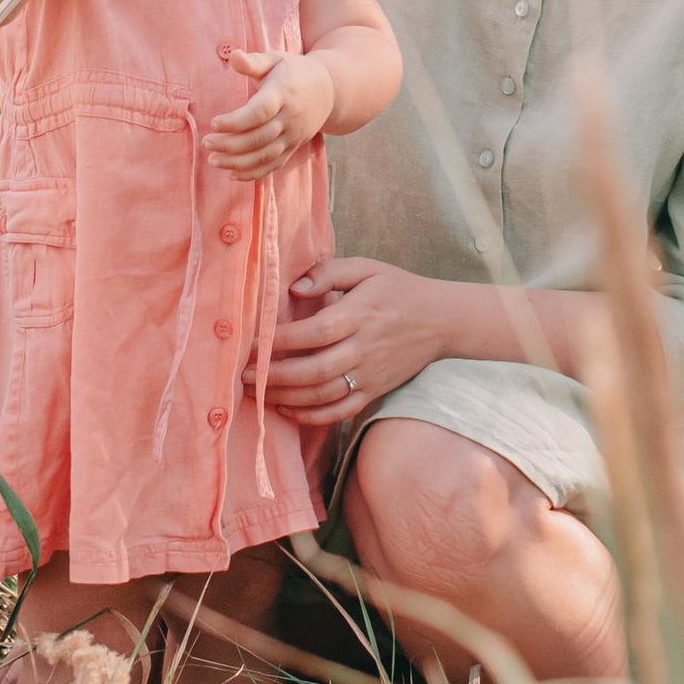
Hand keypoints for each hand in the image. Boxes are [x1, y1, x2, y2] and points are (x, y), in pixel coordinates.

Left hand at [206, 47, 333, 178]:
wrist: (329, 90)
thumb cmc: (293, 71)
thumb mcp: (275, 59)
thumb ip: (253, 61)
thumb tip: (233, 55)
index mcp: (283, 93)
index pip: (260, 112)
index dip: (236, 121)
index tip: (214, 123)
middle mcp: (290, 117)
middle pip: (259, 137)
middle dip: (230, 144)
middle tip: (206, 143)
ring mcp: (294, 135)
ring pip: (265, 155)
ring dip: (238, 162)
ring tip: (213, 160)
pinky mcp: (294, 147)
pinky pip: (274, 165)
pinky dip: (253, 173)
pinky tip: (232, 173)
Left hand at [269, 258, 450, 417]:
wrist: (440, 320)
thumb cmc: (397, 288)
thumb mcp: (367, 268)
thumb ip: (328, 272)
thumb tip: (292, 288)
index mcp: (358, 315)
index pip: (313, 333)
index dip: (279, 341)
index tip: (252, 342)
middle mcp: (363, 349)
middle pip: (313, 371)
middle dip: (273, 376)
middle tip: (242, 375)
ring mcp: (369, 375)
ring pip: (322, 395)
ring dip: (286, 398)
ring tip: (256, 394)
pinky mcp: (374, 392)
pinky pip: (339, 411)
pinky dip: (311, 416)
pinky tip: (287, 410)